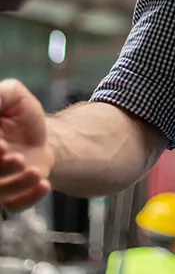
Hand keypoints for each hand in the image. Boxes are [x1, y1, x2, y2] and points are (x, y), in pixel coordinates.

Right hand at [0, 79, 53, 210]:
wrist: (40, 135)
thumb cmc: (21, 114)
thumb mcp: (12, 96)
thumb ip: (2, 95)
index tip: (2, 145)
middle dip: (0, 168)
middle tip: (17, 158)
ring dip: (15, 184)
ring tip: (34, 171)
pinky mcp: (11, 196)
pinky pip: (13, 206)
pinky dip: (27, 198)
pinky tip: (44, 184)